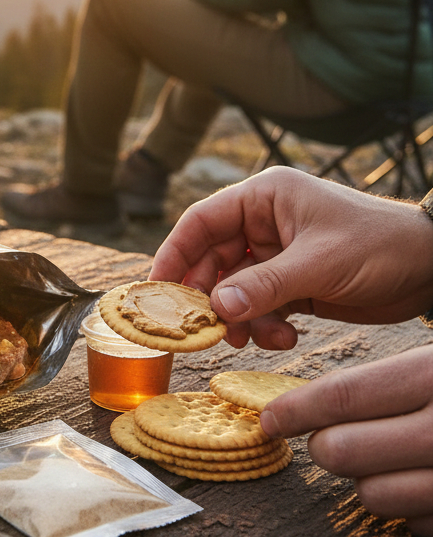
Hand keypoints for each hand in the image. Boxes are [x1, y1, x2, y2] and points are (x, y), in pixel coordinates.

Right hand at [149, 167, 432, 349]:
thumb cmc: (380, 245)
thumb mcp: (319, 264)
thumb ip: (263, 286)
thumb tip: (215, 309)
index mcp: (264, 198)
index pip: (200, 222)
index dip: (173, 255)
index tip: (156, 291)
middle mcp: (263, 223)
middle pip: (211, 261)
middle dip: (211, 299)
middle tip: (206, 330)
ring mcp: (276, 254)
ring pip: (232, 290)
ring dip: (240, 318)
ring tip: (257, 338)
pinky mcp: (290, 283)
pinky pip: (257, 306)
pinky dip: (263, 326)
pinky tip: (285, 336)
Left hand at [262, 346, 432, 536]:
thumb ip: (381, 384)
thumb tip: (306, 408)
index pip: (341, 397)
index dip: (293, 410)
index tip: (272, 419)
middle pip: (341, 452)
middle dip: (327, 446)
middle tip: (335, 438)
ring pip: (371, 496)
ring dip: (370, 480)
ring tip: (393, 459)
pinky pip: (415, 524)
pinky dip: (413, 508)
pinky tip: (429, 480)